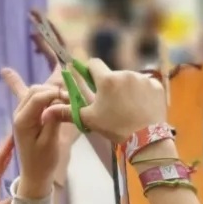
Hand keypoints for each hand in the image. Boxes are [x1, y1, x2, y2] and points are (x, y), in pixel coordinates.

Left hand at [2, 68, 70, 190]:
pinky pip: (37, 100)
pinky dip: (48, 99)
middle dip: (53, 91)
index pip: (37, 97)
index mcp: (23, 120)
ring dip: (51, 94)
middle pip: (35, 90)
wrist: (35, 174)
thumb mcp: (50, 143)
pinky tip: (59, 103)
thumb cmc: (43, 162)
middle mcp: (19, 114)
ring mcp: (22, 114)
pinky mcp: (28, 117)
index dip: (55, 93)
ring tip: (66, 102)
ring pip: (35, 93)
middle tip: (70, 100)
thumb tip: (59, 102)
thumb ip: (53, 121)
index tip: (71, 98)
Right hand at [44, 60, 165, 145]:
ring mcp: (143, 79)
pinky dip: (143, 93)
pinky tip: (142, 107)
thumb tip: (45, 111)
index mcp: (107, 79)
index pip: (94, 63)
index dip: (91, 71)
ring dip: (127, 88)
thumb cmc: (116, 128)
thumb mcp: (90, 119)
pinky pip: (146, 85)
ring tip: (129, 108)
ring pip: (130, 79)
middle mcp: (125, 73)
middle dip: (111, 85)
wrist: (147, 140)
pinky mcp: (157, 86)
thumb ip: (68, 112)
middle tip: (113, 104)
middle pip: (113, 74)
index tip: (93, 83)